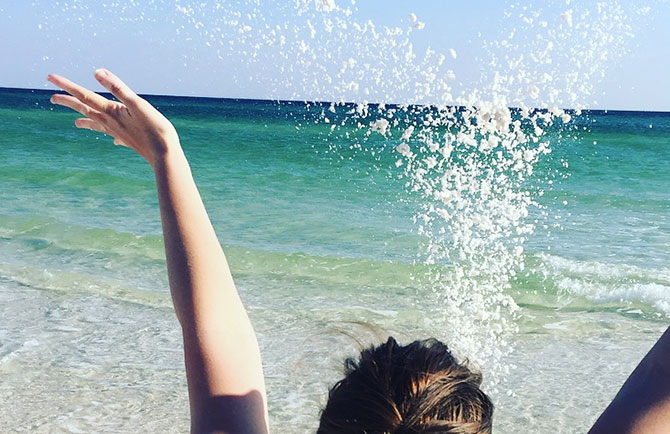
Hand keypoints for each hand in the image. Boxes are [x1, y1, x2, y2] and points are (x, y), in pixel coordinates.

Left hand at [48, 69, 179, 167]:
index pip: (84, 95)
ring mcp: (120, 134)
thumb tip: (97, 72)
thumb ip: (118, 88)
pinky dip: (110, 135)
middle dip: (69, 102)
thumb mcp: (137, 104)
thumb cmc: (155, 129)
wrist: (165, 156)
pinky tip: (114, 140)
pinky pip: (115, 136)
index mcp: (111, 112)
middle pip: (85, 110)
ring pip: (97, 125)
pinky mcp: (130, 141)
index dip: (67, 85)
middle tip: (52, 98)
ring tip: (76, 123)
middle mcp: (111, 123)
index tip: (50, 77)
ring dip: (85, 121)